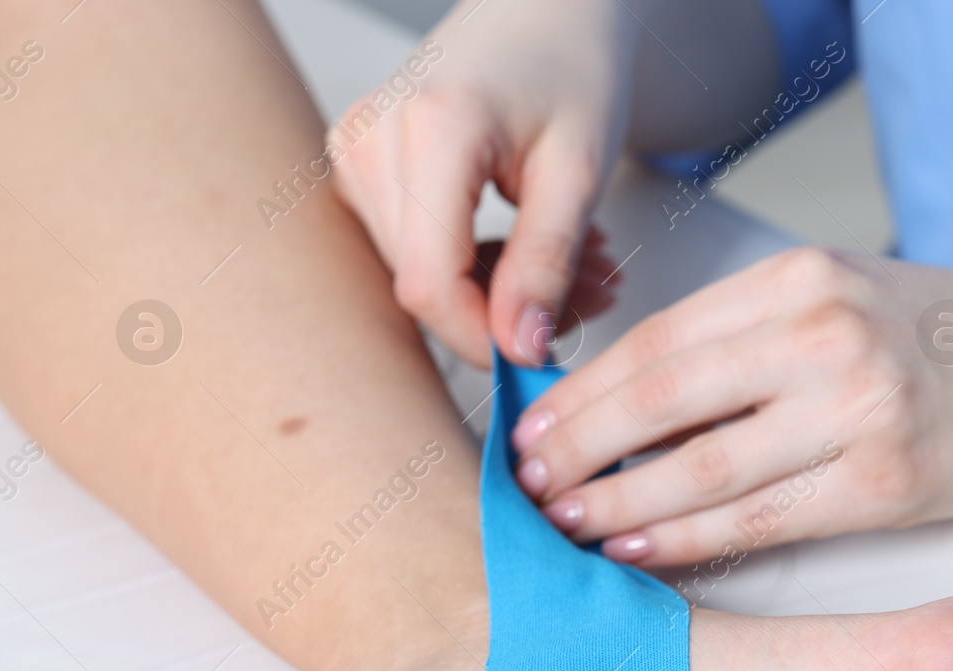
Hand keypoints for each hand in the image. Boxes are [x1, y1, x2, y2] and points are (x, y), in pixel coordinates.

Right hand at [330, 0, 636, 365]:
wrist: (545, 12)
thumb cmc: (571, 66)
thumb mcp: (580, 171)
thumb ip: (547, 264)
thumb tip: (520, 349)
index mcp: (432, 129)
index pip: (431, 282)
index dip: (484, 338)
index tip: (544, 354)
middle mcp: (373, 139)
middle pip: (424, 284)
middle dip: (509, 311)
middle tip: (595, 289)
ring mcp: (356, 151)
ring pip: (422, 275)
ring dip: (503, 290)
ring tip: (578, 259)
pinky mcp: (362, 166)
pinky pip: (415, 251)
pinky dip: (480, 265)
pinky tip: (533, 247)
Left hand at [508, 247, 952, 565]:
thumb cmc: (941, 339)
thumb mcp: (841, 298)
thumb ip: (745, 335)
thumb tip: (628, 401)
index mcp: (802, 279)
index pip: (661, 339)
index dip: (583, 391)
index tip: (533, 427)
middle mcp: (825, 335)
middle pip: (664, 399)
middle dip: (581, 448)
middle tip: (527, 485)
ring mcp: (860, 409)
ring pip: (703, 467)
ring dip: (619, 501)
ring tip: (566, 523)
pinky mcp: (887, 483)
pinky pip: (762, 519)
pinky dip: (689, 538)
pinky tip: (639, 547)